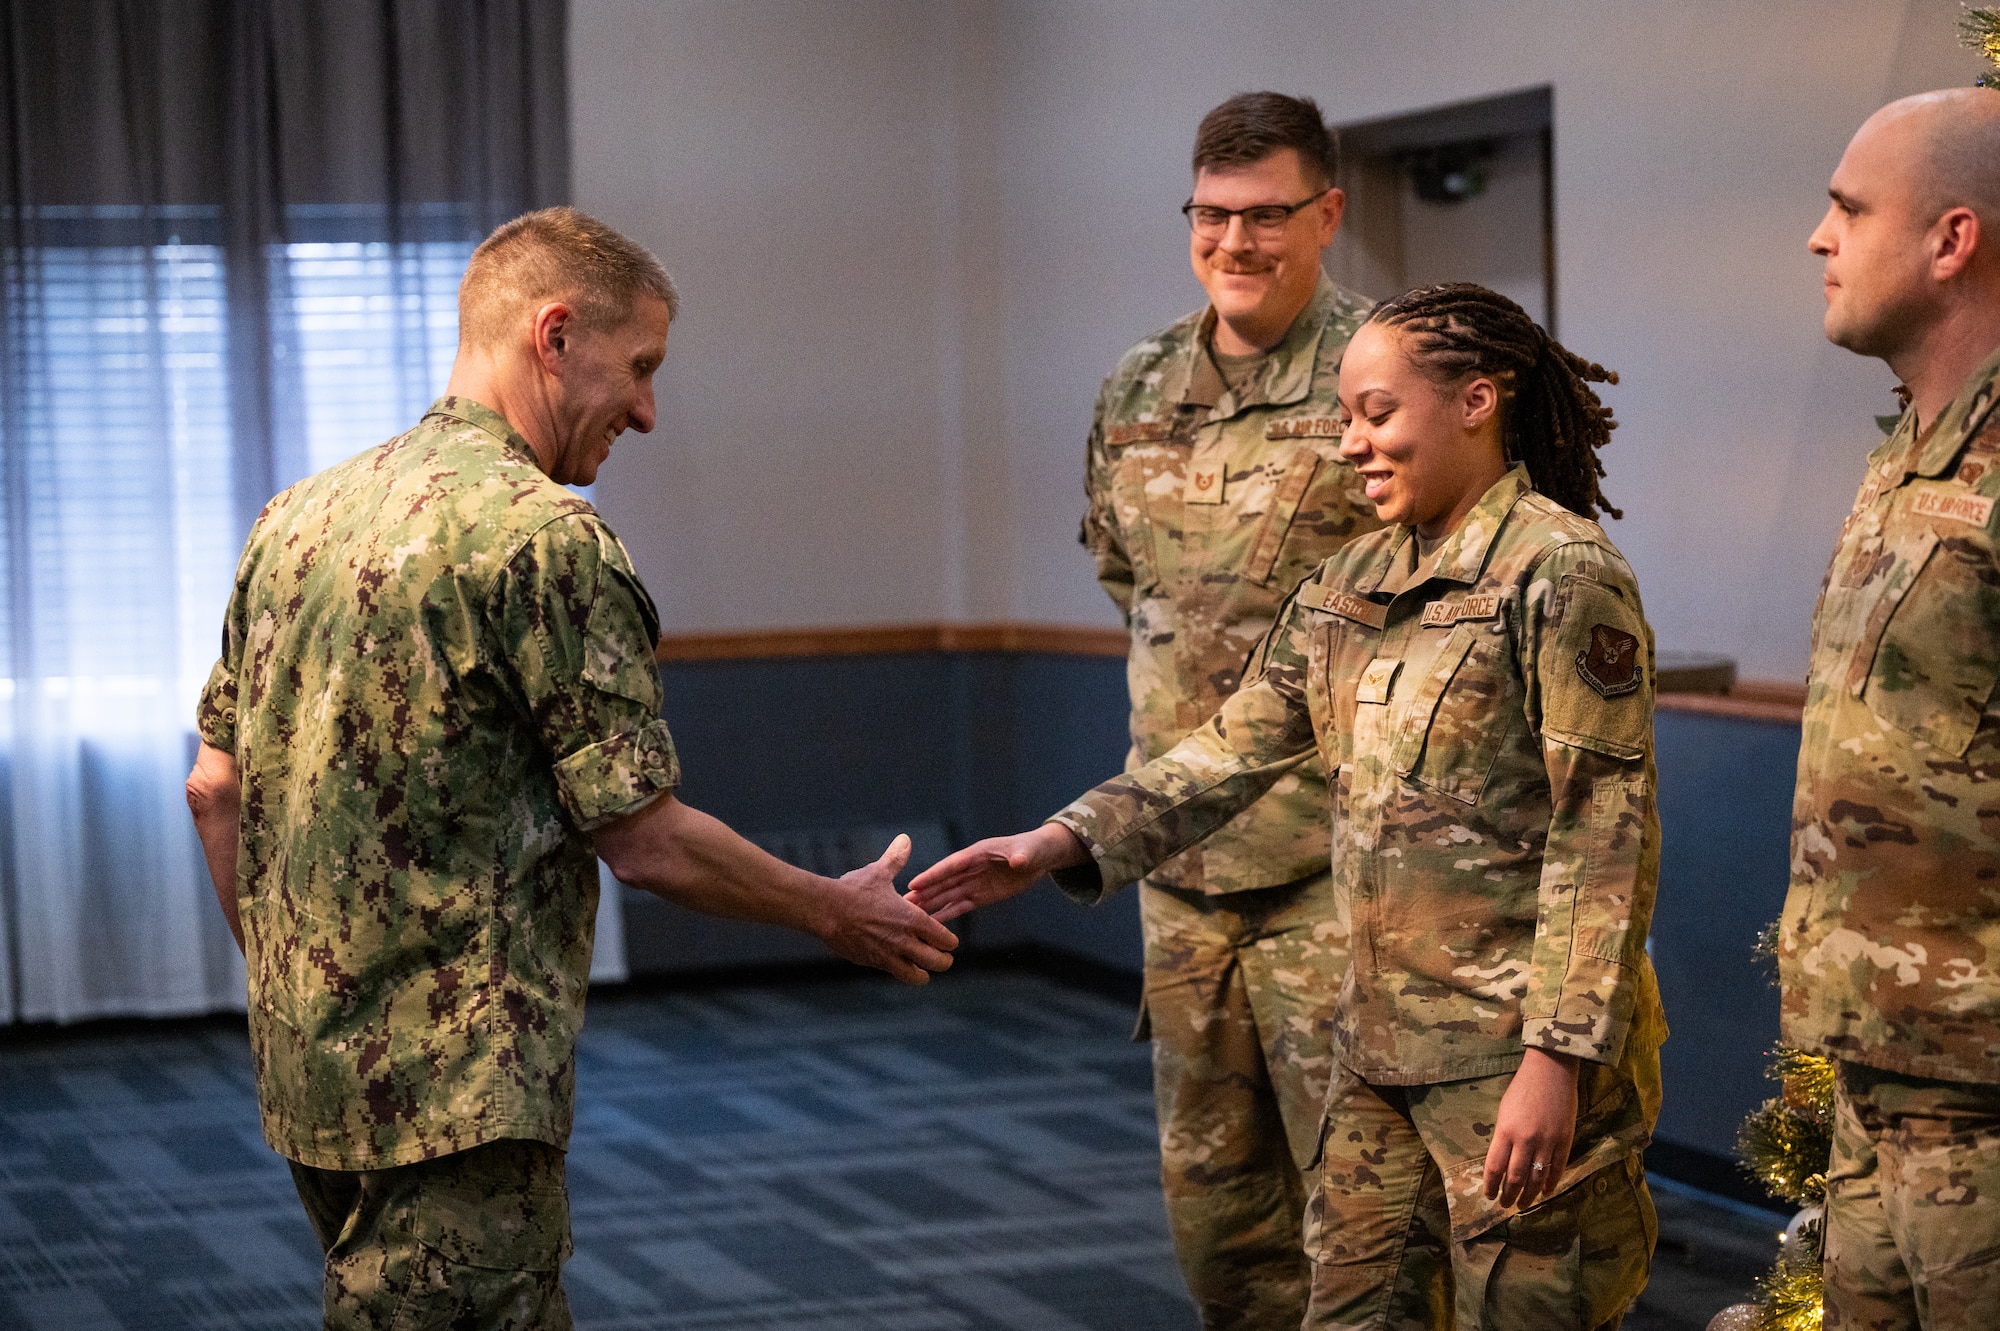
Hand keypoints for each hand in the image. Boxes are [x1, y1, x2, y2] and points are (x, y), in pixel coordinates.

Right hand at [817, 834, 959, 984]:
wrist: (826, 909)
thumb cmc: (854, 889)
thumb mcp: (878, 872)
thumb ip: (896, 859)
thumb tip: (905, 839)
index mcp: (912, 918)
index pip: (945, 939)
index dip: (949, 941)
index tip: (948, 941)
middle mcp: (905, 940)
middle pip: (938, 962)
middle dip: (943, 961)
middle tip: (942, 959)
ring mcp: (888, 955)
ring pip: (917, 976)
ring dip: (922, 974)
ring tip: (922, 970)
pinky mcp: (872, 963)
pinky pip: (894, 974)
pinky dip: (900, 972)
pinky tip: (897, 964)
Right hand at [905, 824, 1087, 921]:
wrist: (1041, 858)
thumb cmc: (1033, 848)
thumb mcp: (1028, 851)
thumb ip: (1021, 856)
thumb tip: (1018, 861)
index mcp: (976, 854)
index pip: (951, 866)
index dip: (933, 875)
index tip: (914, 883)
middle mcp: (971, 868)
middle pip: (944, 882)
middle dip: (925, 892)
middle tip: (904, 903)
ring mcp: (975, 883)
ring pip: (949, 895)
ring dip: (931, 904)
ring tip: (912, 915)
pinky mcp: (981, 896)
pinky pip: (961, 906)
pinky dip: (948, 914)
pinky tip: (934, 924)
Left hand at [1482, 1047, 1579, 1208]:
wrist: (1551, 1070)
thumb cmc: (1522, 1087)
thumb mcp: (1504, 1110)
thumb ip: (1503, 1136)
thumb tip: (1501, 1161)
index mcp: (1505, 1131)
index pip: (1495, 1167)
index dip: (1491, 1185)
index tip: (1489, 1195)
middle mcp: (1525, 1140)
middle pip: (1515, 1178)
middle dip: (1509, 1195)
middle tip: (1505, 1205)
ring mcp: (1547, 1142)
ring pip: (1536, 1178)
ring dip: (1529, 1196)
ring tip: (1523, 1205)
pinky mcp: (1565, 1141)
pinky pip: (1557, 1169)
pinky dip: (1550, 1184)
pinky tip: (1545, 1192)